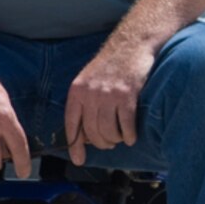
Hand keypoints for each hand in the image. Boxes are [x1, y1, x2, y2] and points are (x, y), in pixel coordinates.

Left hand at [64, 40, 153, 164]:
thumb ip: (85, 104)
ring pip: (109, 131)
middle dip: (102, 143)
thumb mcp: (89, 81)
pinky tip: (132, 136)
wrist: (132, 44)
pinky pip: (126, 125)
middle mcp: (90, 94)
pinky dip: (130, 135)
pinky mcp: (127, 95)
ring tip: (122, 138)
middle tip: (110, 143)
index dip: (75, 145)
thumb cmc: (112, 65)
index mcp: (77, 91)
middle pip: (93, 132)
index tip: (79, 159)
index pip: (72, 125)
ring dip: (116, 140)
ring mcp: (108, 94)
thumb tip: (83, 134)